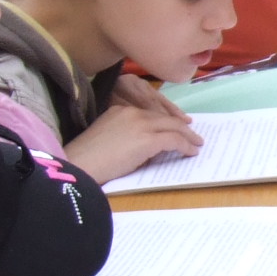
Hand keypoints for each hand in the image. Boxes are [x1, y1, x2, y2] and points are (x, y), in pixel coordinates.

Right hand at [66, 78, 199, 182]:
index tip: (176, 127)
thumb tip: (151, 147)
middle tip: (194, 135)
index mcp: (121, 110)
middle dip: (181, 127)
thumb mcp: (110, 138)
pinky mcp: (147, 139)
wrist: (80, 165)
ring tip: (196, 143)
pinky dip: (185, 146)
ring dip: (187, 136)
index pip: (150, 114)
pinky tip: (191, 152)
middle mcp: (132, 112)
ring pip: (172, 126)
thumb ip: (129, 136)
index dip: (165, 121)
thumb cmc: (89, 159)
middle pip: (164, 117)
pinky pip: (174, 140)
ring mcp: (141, 124)